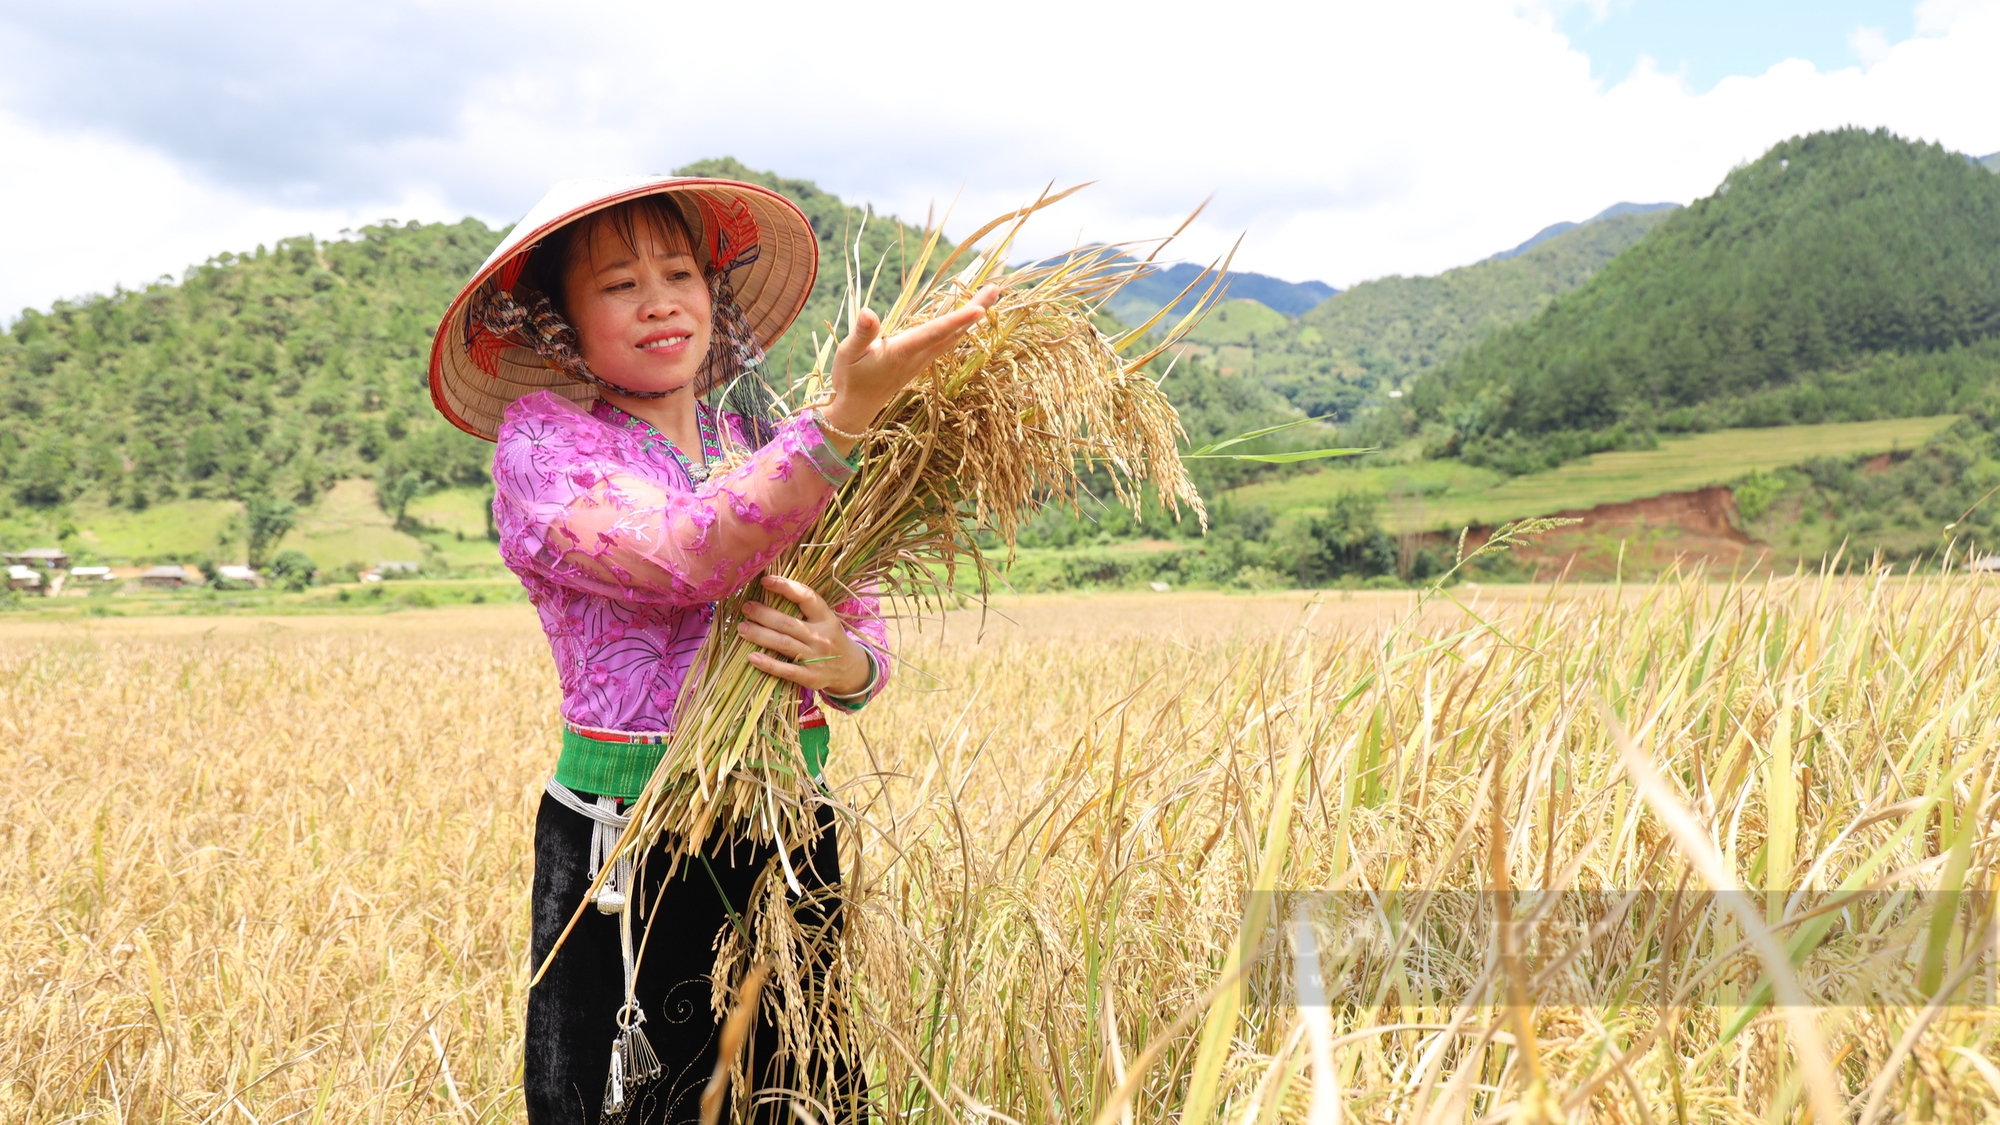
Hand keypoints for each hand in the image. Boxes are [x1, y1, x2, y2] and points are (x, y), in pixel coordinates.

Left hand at [736, 575, 872, 695]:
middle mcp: (821, 636)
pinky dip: (768, 664)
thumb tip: (771, 592)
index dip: (786, 587)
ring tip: (742, 628)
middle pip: (787, 623)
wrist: (851, 670)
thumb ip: (805, 610)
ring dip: (759, 635)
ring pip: (783, 644)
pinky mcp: (811, 677)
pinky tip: (752, 657)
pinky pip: (786, 670)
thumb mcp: (826, 621)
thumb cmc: (830, 639)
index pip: (807, 597)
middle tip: (746, 608)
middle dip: (763, 614)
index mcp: (826, 618)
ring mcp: (816, 657)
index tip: (765, 581)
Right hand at [819, 284, 1000, 453]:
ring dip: (972, 316)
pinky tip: (967, 318)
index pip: (934, 332)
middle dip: (976, 309)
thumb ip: (862, 333)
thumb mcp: (848, 353)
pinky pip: (947, 341)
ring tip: (990, 296)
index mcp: (902, 351)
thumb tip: (868, 312)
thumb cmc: (850, 379)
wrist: (856, 409)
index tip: (980, 309)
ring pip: (954, 336)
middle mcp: (918, 356)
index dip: (957, 320)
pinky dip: (961, 326)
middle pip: (954, 331)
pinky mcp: (920, 361)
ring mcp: (922, 360)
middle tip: (996, 289)